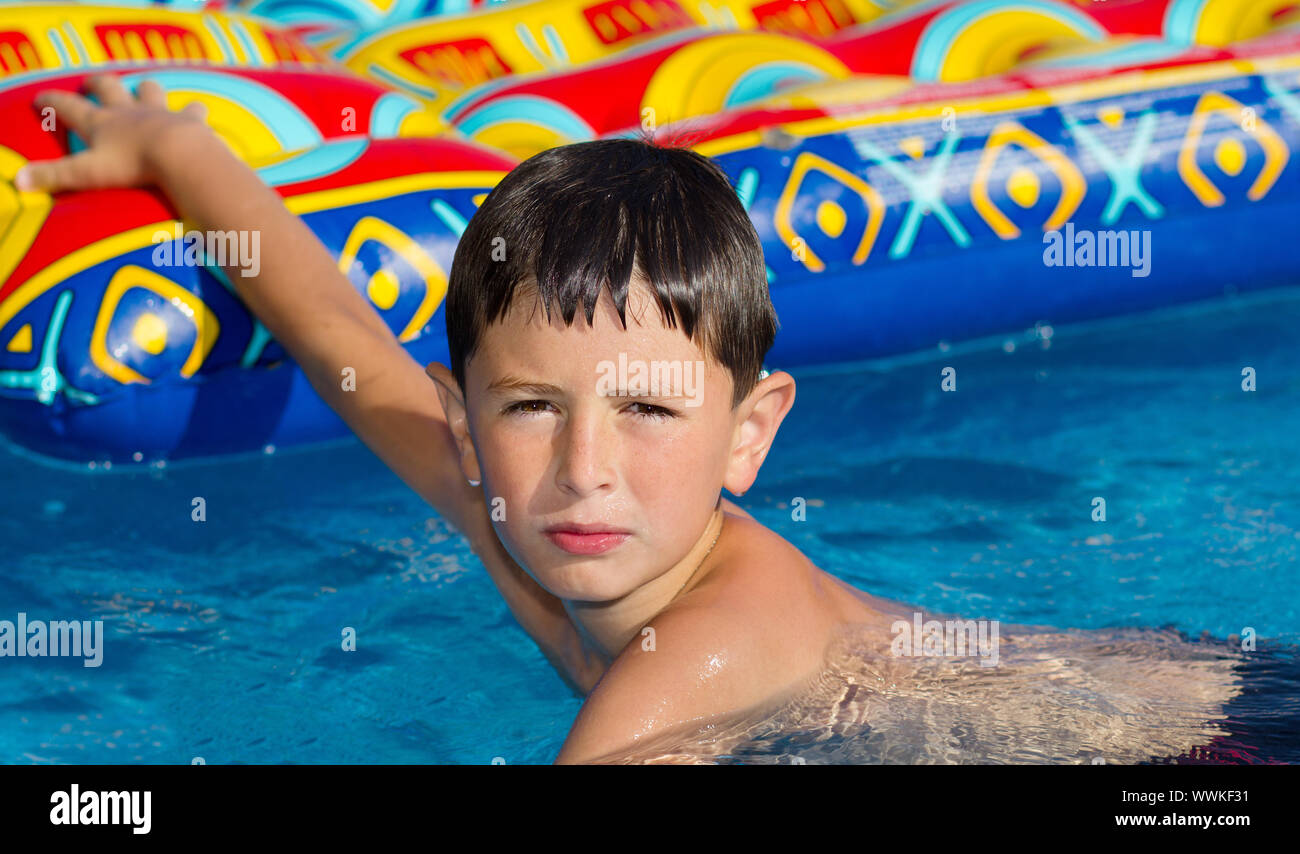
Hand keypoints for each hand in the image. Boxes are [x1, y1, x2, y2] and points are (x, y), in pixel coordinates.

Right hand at [15, 73, 209, 193]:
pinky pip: (193, 110)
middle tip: (91, 82)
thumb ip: (55, 176)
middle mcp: (129, 112)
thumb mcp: (88, 173)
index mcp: (102, 123)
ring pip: (149, 90)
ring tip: (144, 90)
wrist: (180, 154)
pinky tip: (196, 112)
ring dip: (145, 89)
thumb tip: (19, 181)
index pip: (69, 107)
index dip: (53, 101)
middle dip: (97, 83)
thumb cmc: (133, 165)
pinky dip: (193, 111)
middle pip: (108, 87)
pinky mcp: (189, 121)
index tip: (41, 98)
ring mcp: (160, 113)